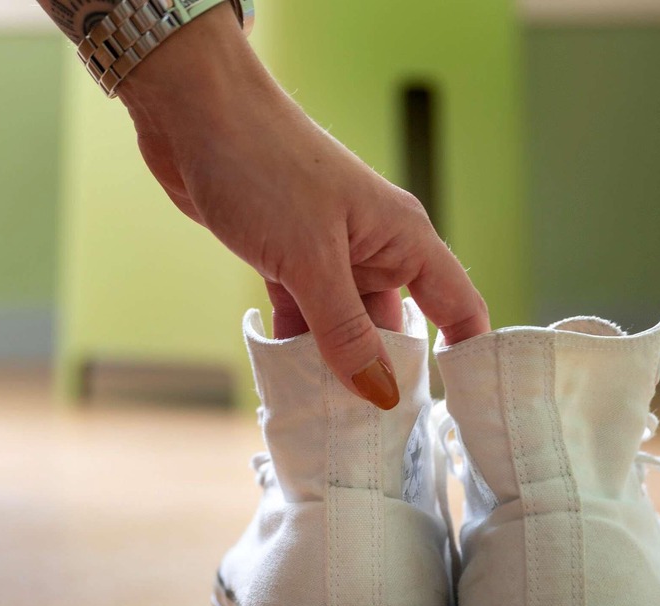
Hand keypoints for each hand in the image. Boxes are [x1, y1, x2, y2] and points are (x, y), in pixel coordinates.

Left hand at [117, 5, 489, 409]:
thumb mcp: (310, 260)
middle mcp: (373, 246)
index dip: (465, 355)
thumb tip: (380, 392)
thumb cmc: (264, 166)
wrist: (193, 114)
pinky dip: (294, 344)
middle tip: (372, 436)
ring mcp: (327, 251)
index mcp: (401, 237)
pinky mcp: (285, 254)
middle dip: (383, 374)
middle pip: (394, 325)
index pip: (456, 304)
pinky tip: (284, 381)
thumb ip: (344, 331)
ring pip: (343, 323)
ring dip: (331, 365)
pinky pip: (303, 313)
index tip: (461, 408)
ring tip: (325, 421)